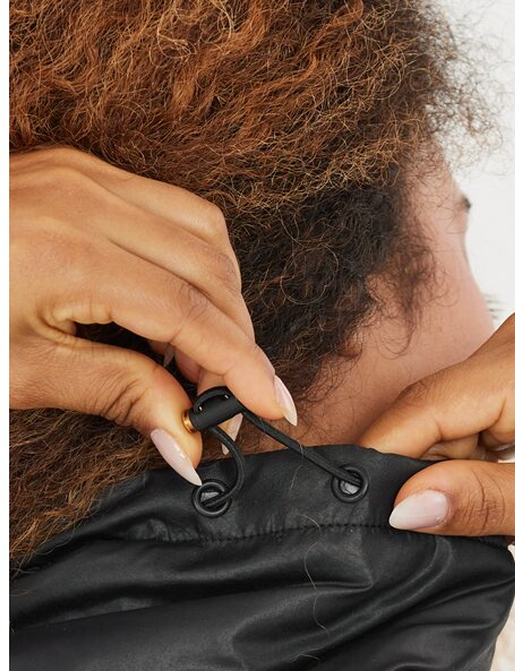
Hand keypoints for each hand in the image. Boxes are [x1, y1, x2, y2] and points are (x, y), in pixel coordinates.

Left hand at [9, 146, 297, 482]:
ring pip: (203, 233)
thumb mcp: (24, 372)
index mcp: (66, 248)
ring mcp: (82, 174)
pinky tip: (181, 313)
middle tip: (231, 407)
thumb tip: (190, 440)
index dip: (241, 365)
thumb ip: (120, 396)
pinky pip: (172, 211)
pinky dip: (195, 265)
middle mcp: (82, 196)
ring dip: (223, 300)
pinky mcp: (79, 171)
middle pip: (208, 269)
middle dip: (236, 342)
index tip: (276, 409)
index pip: (188, 310)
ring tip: (206, 365)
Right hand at [359, 306, 514, 566]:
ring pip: (459, 427)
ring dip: (479, 485)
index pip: (422, 408)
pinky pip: (489, 426)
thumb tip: (397, 506)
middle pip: (436, 417)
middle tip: (494, 537)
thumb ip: (477, 503)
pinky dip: (500, 473)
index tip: (348, 515)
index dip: (381, 464)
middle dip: (446, 483)